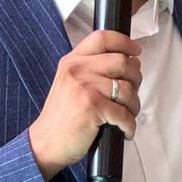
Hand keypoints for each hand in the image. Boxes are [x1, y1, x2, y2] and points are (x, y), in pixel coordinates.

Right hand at [28, 30, 141, 181]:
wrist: (46, 144)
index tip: (135, 51)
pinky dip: (129, 125)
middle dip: (135, 79)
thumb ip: (92, 69)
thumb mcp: (70, 83)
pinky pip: (124, 113)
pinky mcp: (92, 106)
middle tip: (131, 92)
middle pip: (122, 61)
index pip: (103, 37)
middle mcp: (78, 70)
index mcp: (73, 61)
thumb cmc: (61, 118)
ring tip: (127, 114)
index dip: (124, 42)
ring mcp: (85, 87)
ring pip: (127, 88)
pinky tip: (124, 130)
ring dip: (133, 105)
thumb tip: (128, 62)